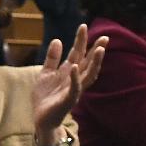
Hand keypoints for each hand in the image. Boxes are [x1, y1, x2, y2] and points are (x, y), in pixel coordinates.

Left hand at [32, 24, 107, 144]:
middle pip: (88, 63)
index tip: (83, 25)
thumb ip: (52, 58)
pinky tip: (75, 67)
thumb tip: (58, 40)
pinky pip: (74, 89)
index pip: (78, 54)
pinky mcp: (68, 101)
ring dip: (94, 63)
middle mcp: (75, 80)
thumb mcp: (46, 73)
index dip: (81, 41)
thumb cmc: (45, 97)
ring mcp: (73, 90)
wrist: (40, 119)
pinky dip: (76, 78)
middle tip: (105, 37)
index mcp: (69, 72)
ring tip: (99, 50)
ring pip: (88, 75)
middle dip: (96, 50)